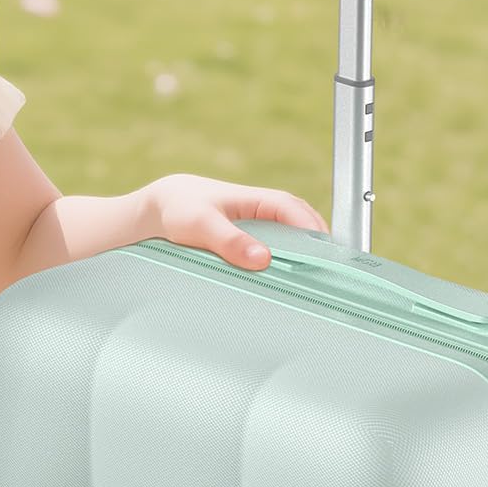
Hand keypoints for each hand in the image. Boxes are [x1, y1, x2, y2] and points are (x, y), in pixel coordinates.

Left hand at [139, 174, 326, 269]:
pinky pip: (276, 253)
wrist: (161, 208)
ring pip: (292, 243)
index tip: (324, 258)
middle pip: (304, 228)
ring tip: (312, 286)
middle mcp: (266, 212)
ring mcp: (261, 229)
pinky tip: (284, 286)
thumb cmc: (180, 208)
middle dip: (317, 250)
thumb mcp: (201, 224)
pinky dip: (284, 266)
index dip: (313, 233)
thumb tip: (262, 259)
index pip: (297, 212)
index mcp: (259, 199)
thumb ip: (230, 240)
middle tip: (326, 279)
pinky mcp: (252, 243)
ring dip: (302, 260)